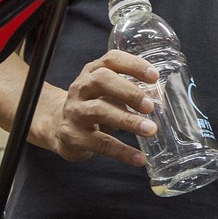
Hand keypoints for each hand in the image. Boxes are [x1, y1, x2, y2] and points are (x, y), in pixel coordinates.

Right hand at [35, 50, 158, 164]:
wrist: (57, 127)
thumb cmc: (90, 105)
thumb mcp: (106, 92)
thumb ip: (129, 91)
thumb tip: (160, 98)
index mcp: (92, 72)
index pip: (111, 60)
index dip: (133, 65)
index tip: (154, 76)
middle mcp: (81, 88)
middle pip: (101, 80)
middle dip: (128, 91)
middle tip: (150, 106)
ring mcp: (75, 112)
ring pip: (99, 110)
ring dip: (127, 120)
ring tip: (150, 130)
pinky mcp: (74, 136)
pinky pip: (100, 144)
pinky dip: (122, 151)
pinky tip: (139, 158)